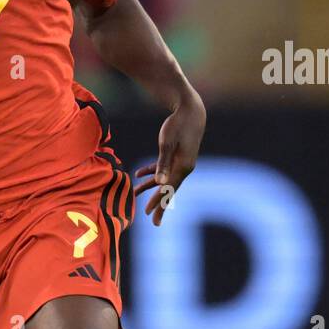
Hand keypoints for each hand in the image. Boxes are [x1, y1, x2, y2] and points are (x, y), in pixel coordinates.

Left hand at [134, 92, 205, 225]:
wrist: (192, 110)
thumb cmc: (178, 125)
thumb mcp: (168, 143)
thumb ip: (163, 163)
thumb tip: (160, 184)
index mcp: (182, 168)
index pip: (168, 191)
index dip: (159, 204)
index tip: (151, 217)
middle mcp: (184, 168)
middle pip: (168, 190)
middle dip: (158, 203)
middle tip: (151, 219)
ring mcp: (181, 162)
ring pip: (164, 179)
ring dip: (150, 187)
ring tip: (136, 194)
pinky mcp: (177, 155)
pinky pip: (163, 168)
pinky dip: (152, 172)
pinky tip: (139, 174)